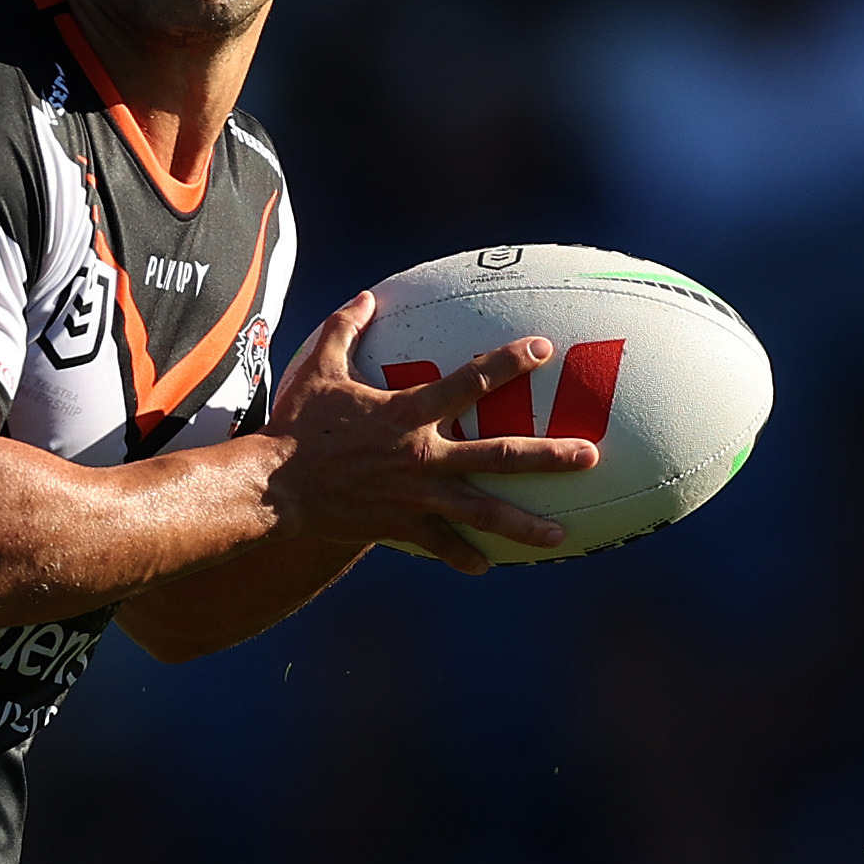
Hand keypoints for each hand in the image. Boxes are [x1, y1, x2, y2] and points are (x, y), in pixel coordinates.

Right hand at [260, 290, 598, 573]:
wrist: (274, 488)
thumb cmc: (296, 426)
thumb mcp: (318, 370)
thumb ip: (345, 330)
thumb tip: (366, 297)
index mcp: (407, 412)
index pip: (469, 381)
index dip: (508, 362)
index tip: (543, 350)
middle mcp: (422, 455)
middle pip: (498, 456)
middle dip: (548, 456)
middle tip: (589, 456)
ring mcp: (415, 496)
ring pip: (482, 512)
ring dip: (524, 523)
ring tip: (563, 533)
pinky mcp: (400, 526)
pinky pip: (439, 545)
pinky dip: (463, 556)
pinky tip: (486, 566)